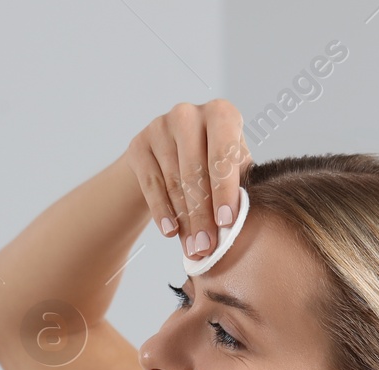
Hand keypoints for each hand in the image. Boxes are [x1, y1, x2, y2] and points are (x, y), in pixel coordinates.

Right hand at [124, 99, 249, 261]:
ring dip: (185, 220)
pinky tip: (170, 232)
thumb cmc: (212, 163)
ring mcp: (160, 126)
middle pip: (196, 172)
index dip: (224, 191)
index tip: (226, 223)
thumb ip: (239, 188)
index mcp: (221, 113)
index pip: (223, 154)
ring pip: (174, 182)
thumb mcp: (231, 169)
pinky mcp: (138, 145)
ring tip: (193, 248)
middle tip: (207, 247)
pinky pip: (152, 185)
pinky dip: (162, 211)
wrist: (169, 156)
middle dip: (203, 215)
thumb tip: (240, 224)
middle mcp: (188, 114)